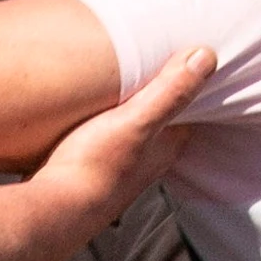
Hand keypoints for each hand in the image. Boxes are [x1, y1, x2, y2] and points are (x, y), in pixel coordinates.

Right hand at [26, 44, 213, 224]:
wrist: (53, 209)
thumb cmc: (94, 168)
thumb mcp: (137, 120)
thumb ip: (171, 91)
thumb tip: (207, 56)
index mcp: (167, 145)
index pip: (191, 107)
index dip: (190, 79)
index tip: (188, 51)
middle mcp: (150, 157)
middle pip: (164, 115)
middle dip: (161, 90)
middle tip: (156, 56)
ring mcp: (122, 164)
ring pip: (136, 126)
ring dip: (132, 104)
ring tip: (126, 74)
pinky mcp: (93, 167)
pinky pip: (109, 134)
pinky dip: (108, 117)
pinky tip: (94, 107)